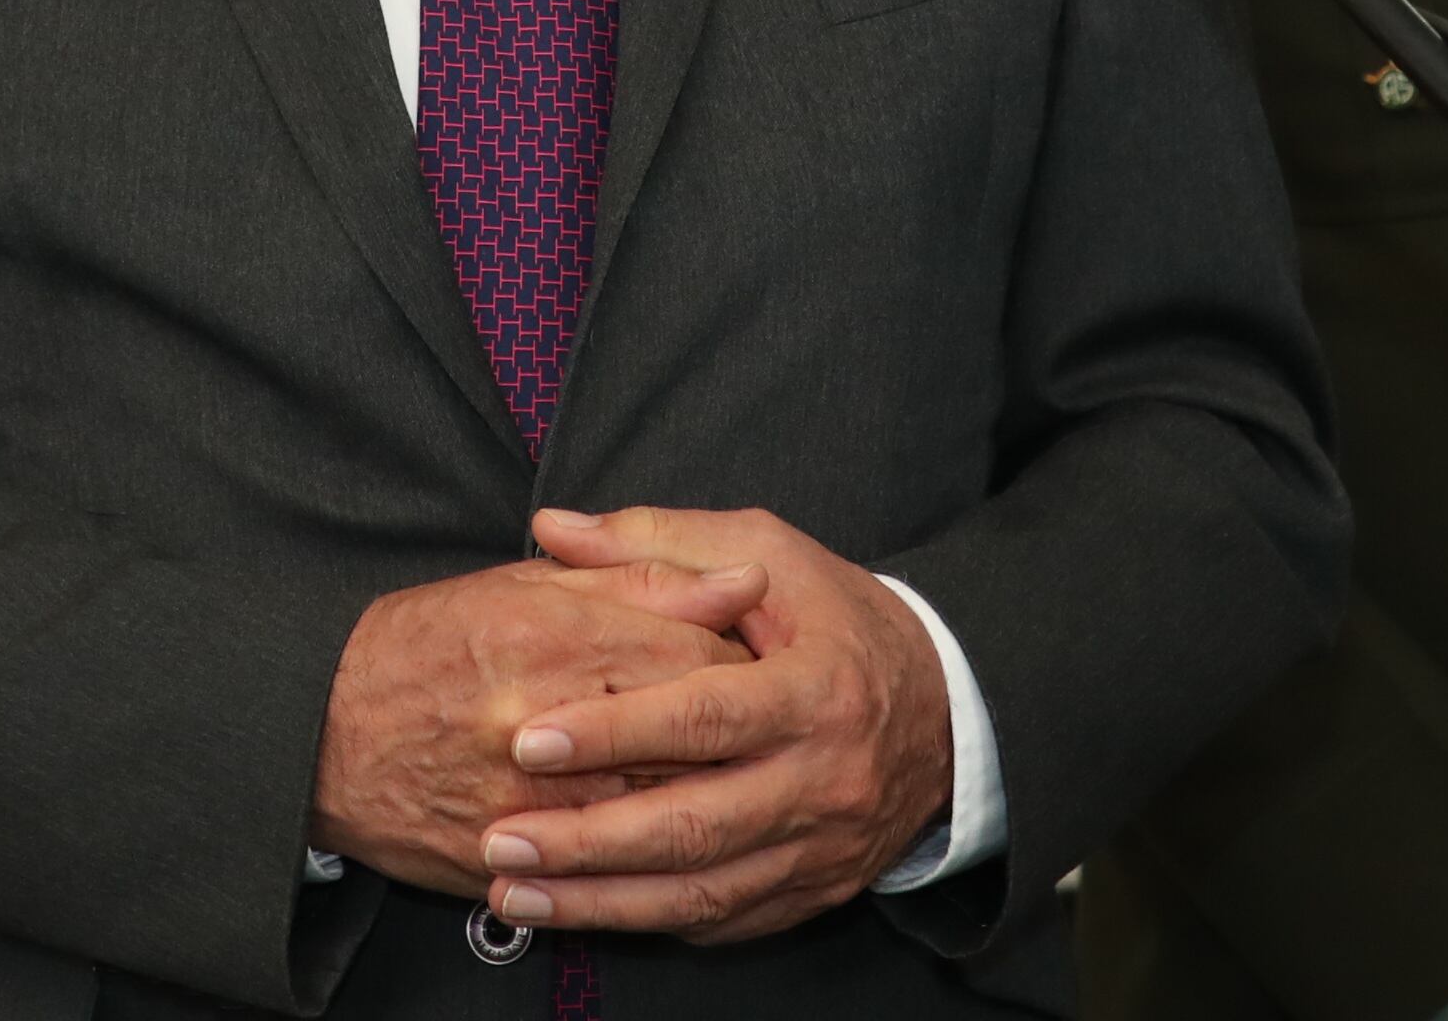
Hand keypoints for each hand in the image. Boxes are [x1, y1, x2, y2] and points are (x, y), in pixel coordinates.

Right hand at [309, 549, 768, 896]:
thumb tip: (747, 583)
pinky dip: (644, 862)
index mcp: (554, 635)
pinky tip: (661, 844)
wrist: (316, 734)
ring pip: (657, 817)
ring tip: (715, 784)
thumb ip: (644, 579)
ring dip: (699, 802)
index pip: (696, 658)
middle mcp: (543, 721)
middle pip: (689, 744)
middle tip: (751, 734)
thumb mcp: (528, 587)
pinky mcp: (506, 860)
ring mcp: (524, 801)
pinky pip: (604, 876)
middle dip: (733, 741)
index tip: (754, 667)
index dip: (740, 666)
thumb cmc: (425, 644)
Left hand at [475, 503, 953, 942]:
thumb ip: (657, 542)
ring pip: (700, 892)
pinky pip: (721, 921)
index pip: (705, 718)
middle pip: (695, 824)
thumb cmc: (839, 620)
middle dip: (588, 839)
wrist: (948, 713)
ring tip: (511, 891)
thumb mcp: (768, 554)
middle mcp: (821, 781)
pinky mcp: (809, 893)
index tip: (530, 737)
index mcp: (815, 691)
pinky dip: (645, 921)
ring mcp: (817, 849)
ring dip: (600, 900)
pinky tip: (579, 911)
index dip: (615, 732)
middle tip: (500, 835)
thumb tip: (554, 527)